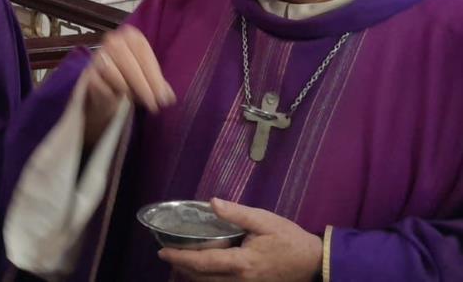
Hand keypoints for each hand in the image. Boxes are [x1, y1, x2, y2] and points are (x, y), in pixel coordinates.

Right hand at [84, 25, 174, 147]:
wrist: (105, 85)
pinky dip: (113, 93)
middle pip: (128, 62)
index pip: (143, 53)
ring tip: (140, 102)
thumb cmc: (131, 75)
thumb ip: (159, 84)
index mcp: (131, 36)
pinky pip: (101, 84)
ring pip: (112, 72)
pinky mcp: (89, 72)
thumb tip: (169, 97)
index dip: (154, 76)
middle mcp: (113, 40)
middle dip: (143, 85)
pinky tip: (121, 99)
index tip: (164, 97)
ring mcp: (98, 55)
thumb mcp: (148, 76)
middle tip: (154, 104)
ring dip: (129, 89)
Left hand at [159, 199, 322, 281]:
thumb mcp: (265, 220)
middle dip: (180, 269)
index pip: (203, 263)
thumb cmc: (289, 239)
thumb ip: (237, 213)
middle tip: (165, 256)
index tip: (162, 252)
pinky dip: (207, 280)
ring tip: (177, 263)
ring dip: (192, 277)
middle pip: (202, 279)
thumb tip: (211, 202)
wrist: (315, 263)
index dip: (180, 258)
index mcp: (242, 263)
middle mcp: (240, 281)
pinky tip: (201, 271)